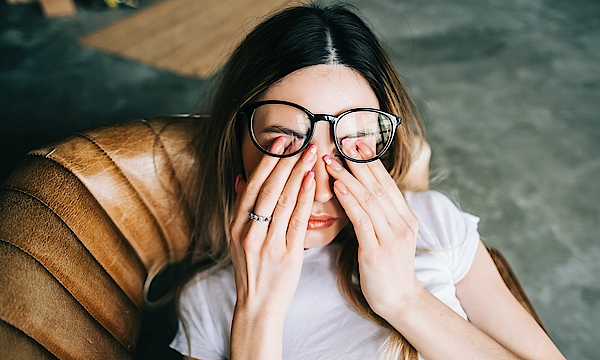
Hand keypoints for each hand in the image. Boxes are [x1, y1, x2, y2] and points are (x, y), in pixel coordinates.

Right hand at [229, 137, 316, 318]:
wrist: (257, 305)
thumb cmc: (252, 269)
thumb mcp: (238, 238)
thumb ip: (240, 208)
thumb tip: (241, 178)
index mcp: (236, 225)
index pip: (252, 185)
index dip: (267, 161)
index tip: (281, 141)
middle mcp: (249, 232)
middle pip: (268, 189)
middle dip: (285, 161)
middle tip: (301, 140)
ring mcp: (267, 243)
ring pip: (283, 201)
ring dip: (298, 173)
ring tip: (311, 153)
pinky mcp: (286, 255)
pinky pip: (296, 221)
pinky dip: (303, 198)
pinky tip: (311, 181)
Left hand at [323, 140, 421, 318]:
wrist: (399, 300)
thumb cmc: (388, 268)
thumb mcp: (390, 237)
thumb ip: (381, 215)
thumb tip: (363, 193)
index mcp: (406, 218)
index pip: (387, 183)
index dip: (372, 162)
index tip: (357, 143)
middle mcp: (403, 224)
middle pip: (379, 185)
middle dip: (359, 162)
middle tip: (342, 142)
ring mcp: (392, 237)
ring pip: (369, 199)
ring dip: (348, 177)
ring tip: (331, 161)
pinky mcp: (377, 251)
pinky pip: (361, 219)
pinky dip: (349, 200)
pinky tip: (337, 187)